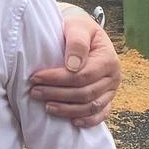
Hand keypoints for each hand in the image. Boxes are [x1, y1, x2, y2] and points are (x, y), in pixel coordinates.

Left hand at [29, 8, 120, 127]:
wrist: (82, 32)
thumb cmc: (77, 28)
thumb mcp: (77, 26)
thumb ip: (77, 42)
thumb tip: (73, 65)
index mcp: (108, 59)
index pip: (82, 75)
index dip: (58, 79)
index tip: (36, 77)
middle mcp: (113, 77)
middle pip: (85, 93)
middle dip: (58, 94)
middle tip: (34, 92)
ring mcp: (111, 90)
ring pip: (91, 106)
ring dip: (67, 109)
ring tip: (46, 106)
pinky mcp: (107, 98)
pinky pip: (101, 114)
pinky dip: (87, 121)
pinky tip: (71, 122)